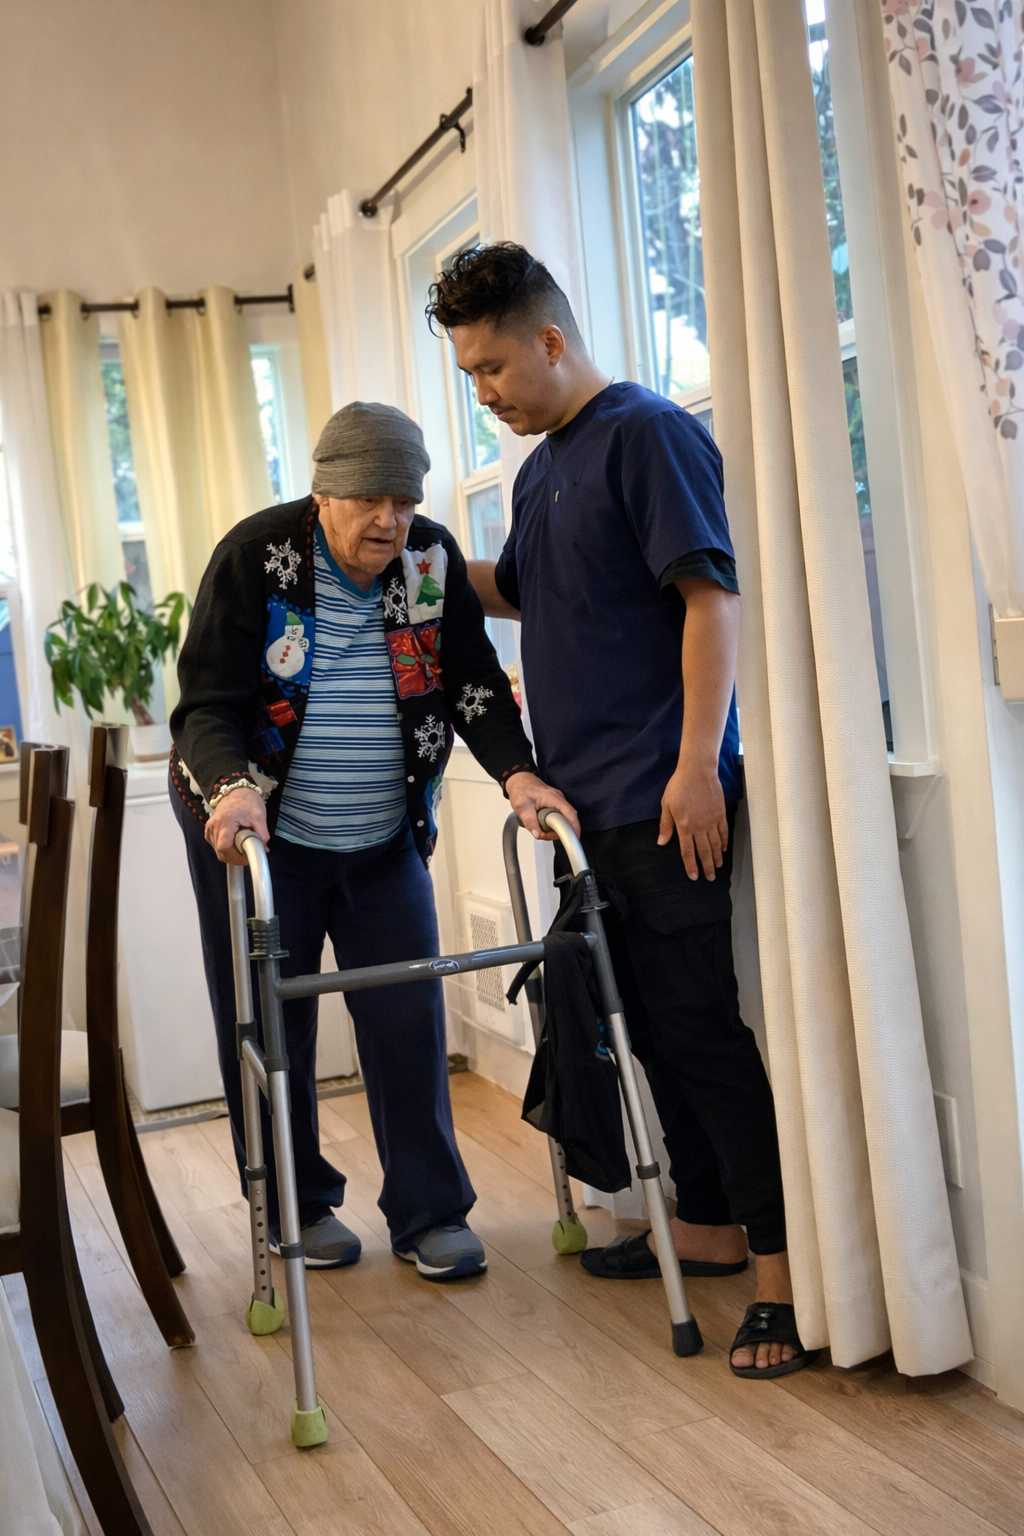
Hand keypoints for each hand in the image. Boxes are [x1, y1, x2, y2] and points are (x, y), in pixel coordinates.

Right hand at [205, 788, 269, 864]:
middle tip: (248, 854)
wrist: (236, 791)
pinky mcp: (209, 830)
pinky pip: (216, 846)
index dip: (236, 857)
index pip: (224, 847)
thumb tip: (264, 849)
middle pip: (221, 852)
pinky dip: (227, 848)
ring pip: (219, 851)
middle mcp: (213, 826)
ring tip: (243, 845)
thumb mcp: (259, 816)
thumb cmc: (247, 801)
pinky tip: (235, 842)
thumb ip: (262, 834)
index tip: (247, 858)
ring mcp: (209, 828)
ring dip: (232, 853)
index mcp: (225, 821)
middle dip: (236, 857)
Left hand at [506, 772, 580, 840]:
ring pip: (563, 820)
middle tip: (544, 835)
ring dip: (553, 828)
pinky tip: (542, 824)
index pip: (570, 813)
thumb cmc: (520, 789)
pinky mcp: (555, 805)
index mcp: (553, 797)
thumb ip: (530, 821)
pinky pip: (559, 817)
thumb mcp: (521, 807)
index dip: (574, 827)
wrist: (519, 780)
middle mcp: (559, 799)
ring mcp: (558, 802)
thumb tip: (538, 834)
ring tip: (539, 829)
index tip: (573, 839)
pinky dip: (552, 824)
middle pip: (568, 819)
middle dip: (558, 831)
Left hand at [658, 760, 727, 880]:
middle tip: (709, 878)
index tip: (694, 876)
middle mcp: (700, 827)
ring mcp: (712, 821)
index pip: (688, 851)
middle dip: (707, 866)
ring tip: (718, 867)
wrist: (698, 771)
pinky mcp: (720, 814)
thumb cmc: (679, 786)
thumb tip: (661, 842)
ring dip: (717, 857)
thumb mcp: (666, 805)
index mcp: (685, 826)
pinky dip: (724, 842)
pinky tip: (724, 850)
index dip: (691, 865)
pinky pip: (724, 832)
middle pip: (704, 851)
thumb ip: (665, 825)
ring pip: (716, 844)